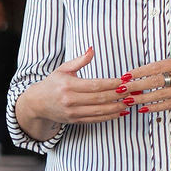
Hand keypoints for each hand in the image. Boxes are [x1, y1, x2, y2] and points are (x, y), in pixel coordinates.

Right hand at [17, 46, 133, 136]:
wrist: (37, 103)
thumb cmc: (52, 83)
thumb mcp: (63, 69)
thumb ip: (79, 60)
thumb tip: (92, 49)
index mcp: (68, 85)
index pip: (95, 85)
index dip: (112, 83)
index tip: (125, 80)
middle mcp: (70, 100)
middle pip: (100, 98)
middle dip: (118, 95)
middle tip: (133, 91)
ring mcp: (73, 112)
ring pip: (100, 111)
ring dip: (118, 107)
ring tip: (131, 102)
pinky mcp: (75, 121)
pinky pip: (96, 119)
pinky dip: (110, 116)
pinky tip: (121, 112)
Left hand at [122, 16, 170, 113]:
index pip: (156, 67)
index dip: (139, 71)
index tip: (127, 74)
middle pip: (154, 82)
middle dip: (136, 86)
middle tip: (120, 89)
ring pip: (160, 95)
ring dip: (142, 99)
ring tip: (127, 101)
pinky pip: (170, 105)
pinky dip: (156, 108)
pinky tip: (144, 109)